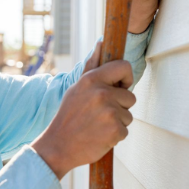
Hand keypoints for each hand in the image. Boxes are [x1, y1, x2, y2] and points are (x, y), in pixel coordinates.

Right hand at [32, 42, 136, 178]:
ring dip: (117, 122)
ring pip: (129, 115)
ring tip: (97, 125)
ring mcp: (109, 112)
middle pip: (130, 96)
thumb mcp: (76, 88)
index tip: (122, 86)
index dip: (127, 77)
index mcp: (92, 79)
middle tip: (100, 114)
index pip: (124, 67)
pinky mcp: (115, 130)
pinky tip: (99, 136)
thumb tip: (101, 42)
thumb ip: (92, 66)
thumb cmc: (69, 116)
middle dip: (120, 106)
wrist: (58, 146)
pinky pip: (125, 130)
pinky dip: (115, 136)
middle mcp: (102, 93)